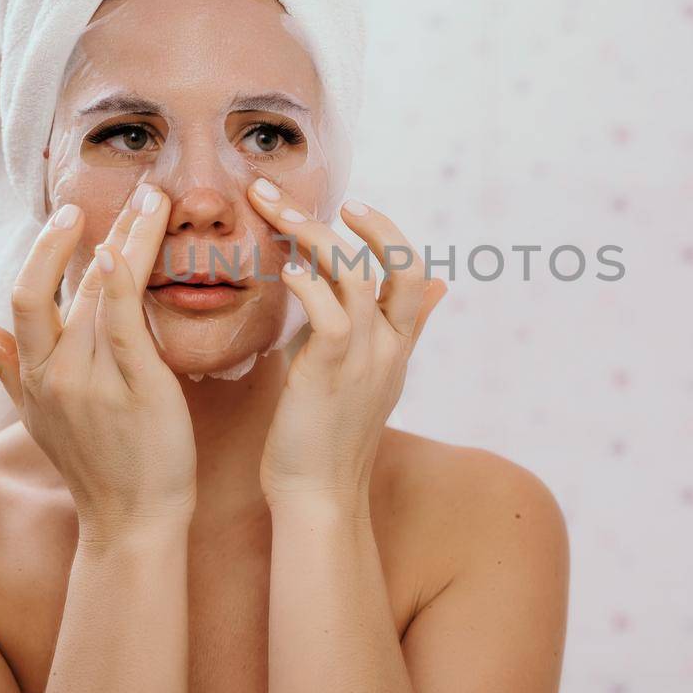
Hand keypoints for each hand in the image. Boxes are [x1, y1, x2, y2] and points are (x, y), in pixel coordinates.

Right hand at [0, 185, 196, 540]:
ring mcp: (93, 380)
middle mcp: (56, 374)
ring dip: (125, 238)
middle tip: (107, 192)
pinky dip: (118, 284)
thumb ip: (5, 365)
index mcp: (35, 376)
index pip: (26, 300)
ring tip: (152, 198)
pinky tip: (123, 250)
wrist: (132, 522)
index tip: (68, 216)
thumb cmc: (95, 467)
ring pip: (96, 294)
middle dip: (73, 235)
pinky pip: (121, 324)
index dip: (44, 253)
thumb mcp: (37, 416)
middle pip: (51, 288)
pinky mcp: (138, 387)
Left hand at [245, 179, 446, 509]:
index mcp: (397, 347)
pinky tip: (284, 271)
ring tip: (276, 213)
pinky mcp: (331, 372)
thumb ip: (382, 332)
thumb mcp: (365, 379)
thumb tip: (416, 289)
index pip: (415, 272)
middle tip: (295, 195)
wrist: (319, 497)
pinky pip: (330, 314)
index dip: (389, 233)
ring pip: (359, 274)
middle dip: (360, 221)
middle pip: (398, 262)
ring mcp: (366, 359)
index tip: (351, 208)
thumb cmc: (326, 440)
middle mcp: (390, 348)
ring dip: (315, 236)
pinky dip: (308, 285)